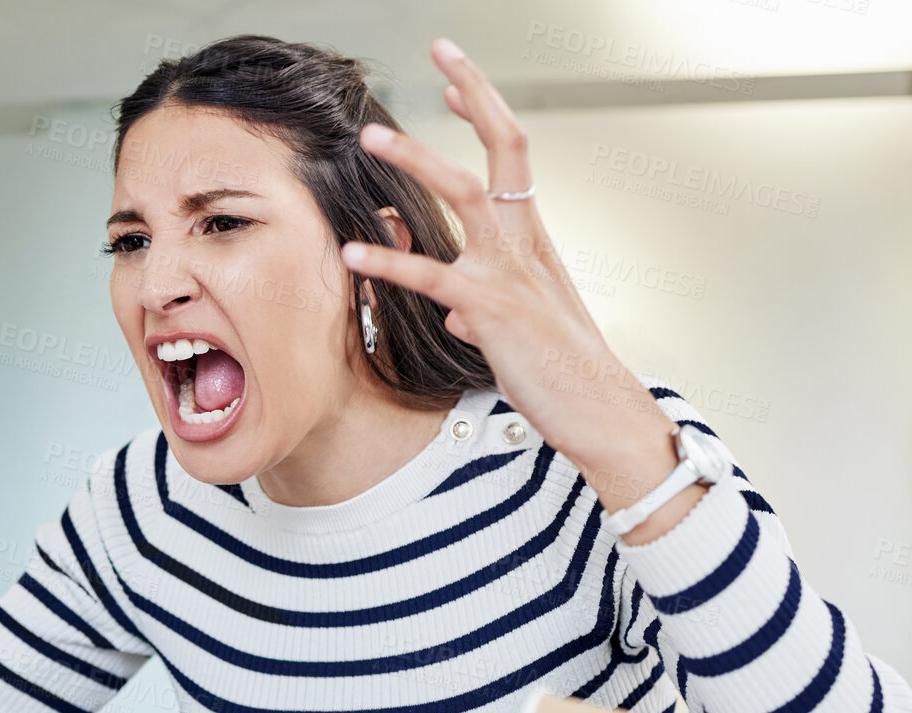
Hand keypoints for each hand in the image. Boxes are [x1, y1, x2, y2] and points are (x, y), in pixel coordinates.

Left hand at [338, 40, 691, 540]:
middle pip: (504, 147)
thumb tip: (454, 309)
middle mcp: (525, 243)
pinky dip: (392, 261)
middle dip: (474, 94)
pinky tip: (356, 253)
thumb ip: (482, 308)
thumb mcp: (519, 331)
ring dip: (417, 161)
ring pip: (465, 194)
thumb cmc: (563, 373)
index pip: (512, 155)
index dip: (485, 110)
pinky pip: (435, 276)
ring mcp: (511, 271)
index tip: (455, 76)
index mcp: (532, 240)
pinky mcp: (493, 309)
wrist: (601, 413)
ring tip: (372, 138)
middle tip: (440, 53)